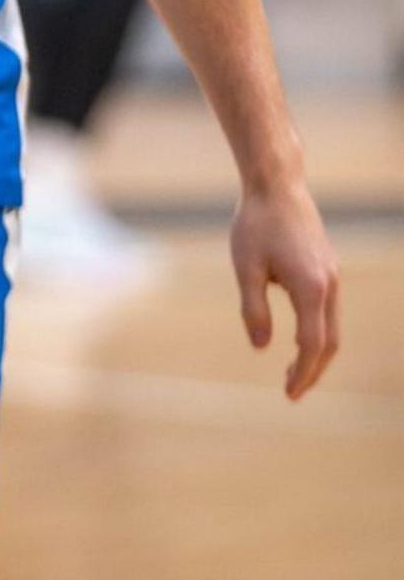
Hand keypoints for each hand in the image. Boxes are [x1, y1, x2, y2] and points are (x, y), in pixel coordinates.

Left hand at [230, 183, 340, 399]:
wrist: (276, 185)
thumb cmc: (256, 223)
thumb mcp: (246, 268)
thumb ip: (254, 309)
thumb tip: (262, 346)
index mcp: (310, 288)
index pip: (311, 344)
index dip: (302, 372)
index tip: (289, 394)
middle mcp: (329, 284)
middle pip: (330, 342)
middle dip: (312, 370)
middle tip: (291, 391)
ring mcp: (332, 274)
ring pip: (333, 326)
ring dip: (317, 352)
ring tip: (293, 370)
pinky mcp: (328, 266)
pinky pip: (329, 310)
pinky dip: (319, 331)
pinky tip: (300, 336)